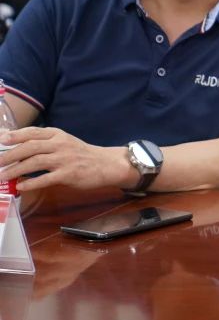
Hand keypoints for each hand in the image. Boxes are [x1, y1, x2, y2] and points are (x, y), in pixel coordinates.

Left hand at [0, 127, 133, 192]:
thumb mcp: (63, 142)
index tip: (1, 140)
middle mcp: (60, 144)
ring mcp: (65, 159)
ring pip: (36, 162)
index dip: (15, 136)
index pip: (32, 132)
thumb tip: (15, 142)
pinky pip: (46, 178)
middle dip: (10, 155)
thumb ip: (42, 142)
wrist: (106, 164)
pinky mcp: (69, 174)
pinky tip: (21, 186)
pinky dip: (32, 182)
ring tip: (3, 176)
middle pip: (30, 147)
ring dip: (16, 169)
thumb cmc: (81, 154)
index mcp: (57, 135)